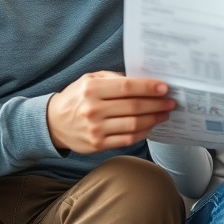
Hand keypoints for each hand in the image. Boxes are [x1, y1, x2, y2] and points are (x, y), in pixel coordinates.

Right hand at [47, 71, 175, 153]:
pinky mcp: (98, 144)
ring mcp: (95, 129)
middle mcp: (93, 109)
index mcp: (91, 89)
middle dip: (156, 104)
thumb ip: (113, 78)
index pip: (127, 87)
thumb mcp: (88, 80)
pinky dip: (143, 133)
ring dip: (153, 119)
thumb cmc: (76, 98)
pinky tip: (150, 126)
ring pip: (133, 124)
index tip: (164, 88)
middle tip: (170, 102)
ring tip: (164, 114)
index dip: (148, 88)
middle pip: (133, 106)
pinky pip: (127, 139)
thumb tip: (142, 82)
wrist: (53, 123)